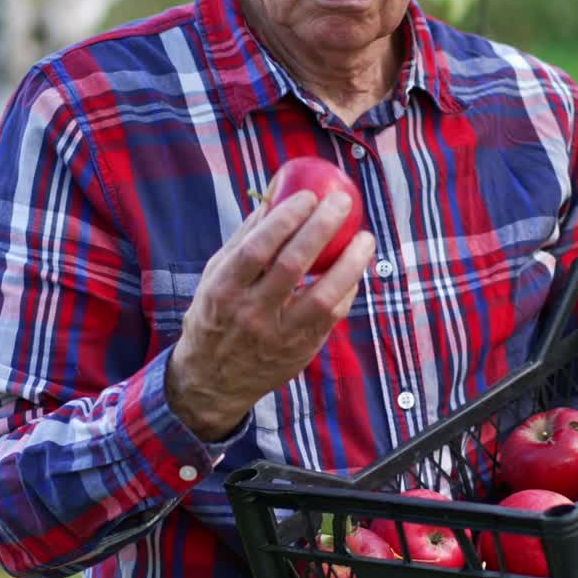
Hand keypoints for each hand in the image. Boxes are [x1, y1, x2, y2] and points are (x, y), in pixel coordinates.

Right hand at [166, 189, 375, 440]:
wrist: (212, 382)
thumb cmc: (216, 316)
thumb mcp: (216, 277)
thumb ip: (245, 239)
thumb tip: (275, 195)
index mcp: (225, 289)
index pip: (257, 248)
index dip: (285, 218)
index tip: (308, 195)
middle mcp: (251, 313)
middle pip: (293, 265)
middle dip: (322, 228)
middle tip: (342, 203)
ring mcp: (279, 335)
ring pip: (323, 296)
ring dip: (350, 263)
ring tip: (365, 237)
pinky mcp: (301, 349)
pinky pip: (332, 315)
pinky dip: (347, 289)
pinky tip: (355, 269)